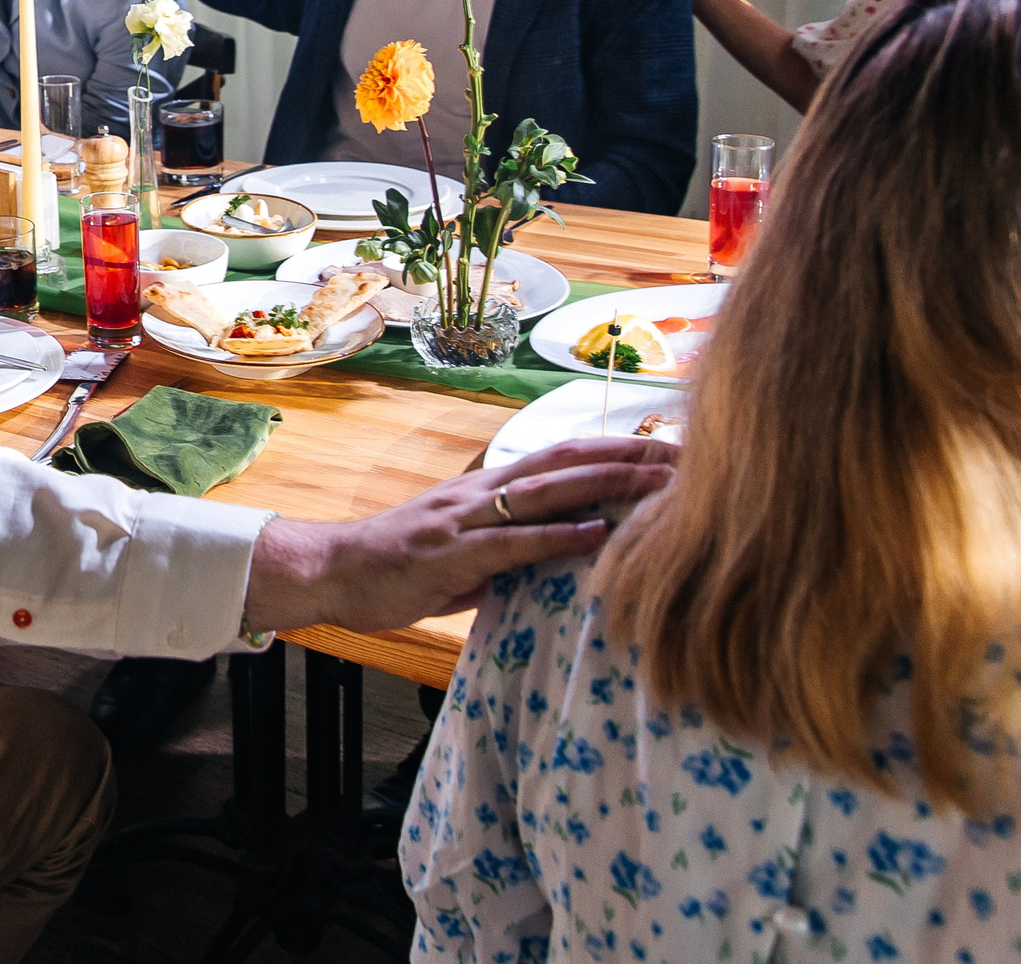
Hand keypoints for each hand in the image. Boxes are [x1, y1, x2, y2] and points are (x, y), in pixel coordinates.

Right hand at [243, 436, 676, 634]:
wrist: (333, 570)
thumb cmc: (398, 568)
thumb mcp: (464, 555)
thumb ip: (510, 550)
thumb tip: (558, 560)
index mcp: (487, 490)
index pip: (562, 458)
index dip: (615, 450)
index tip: (667, 450)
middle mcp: (482, 492)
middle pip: (567, 461)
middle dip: (629, 456)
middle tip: (687, 453)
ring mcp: (468, 519)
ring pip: (549, 491)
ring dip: (609, 483)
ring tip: (661, 482)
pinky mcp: (454, 552)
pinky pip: (515, 541)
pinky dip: (561, 534)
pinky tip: (600, 533)